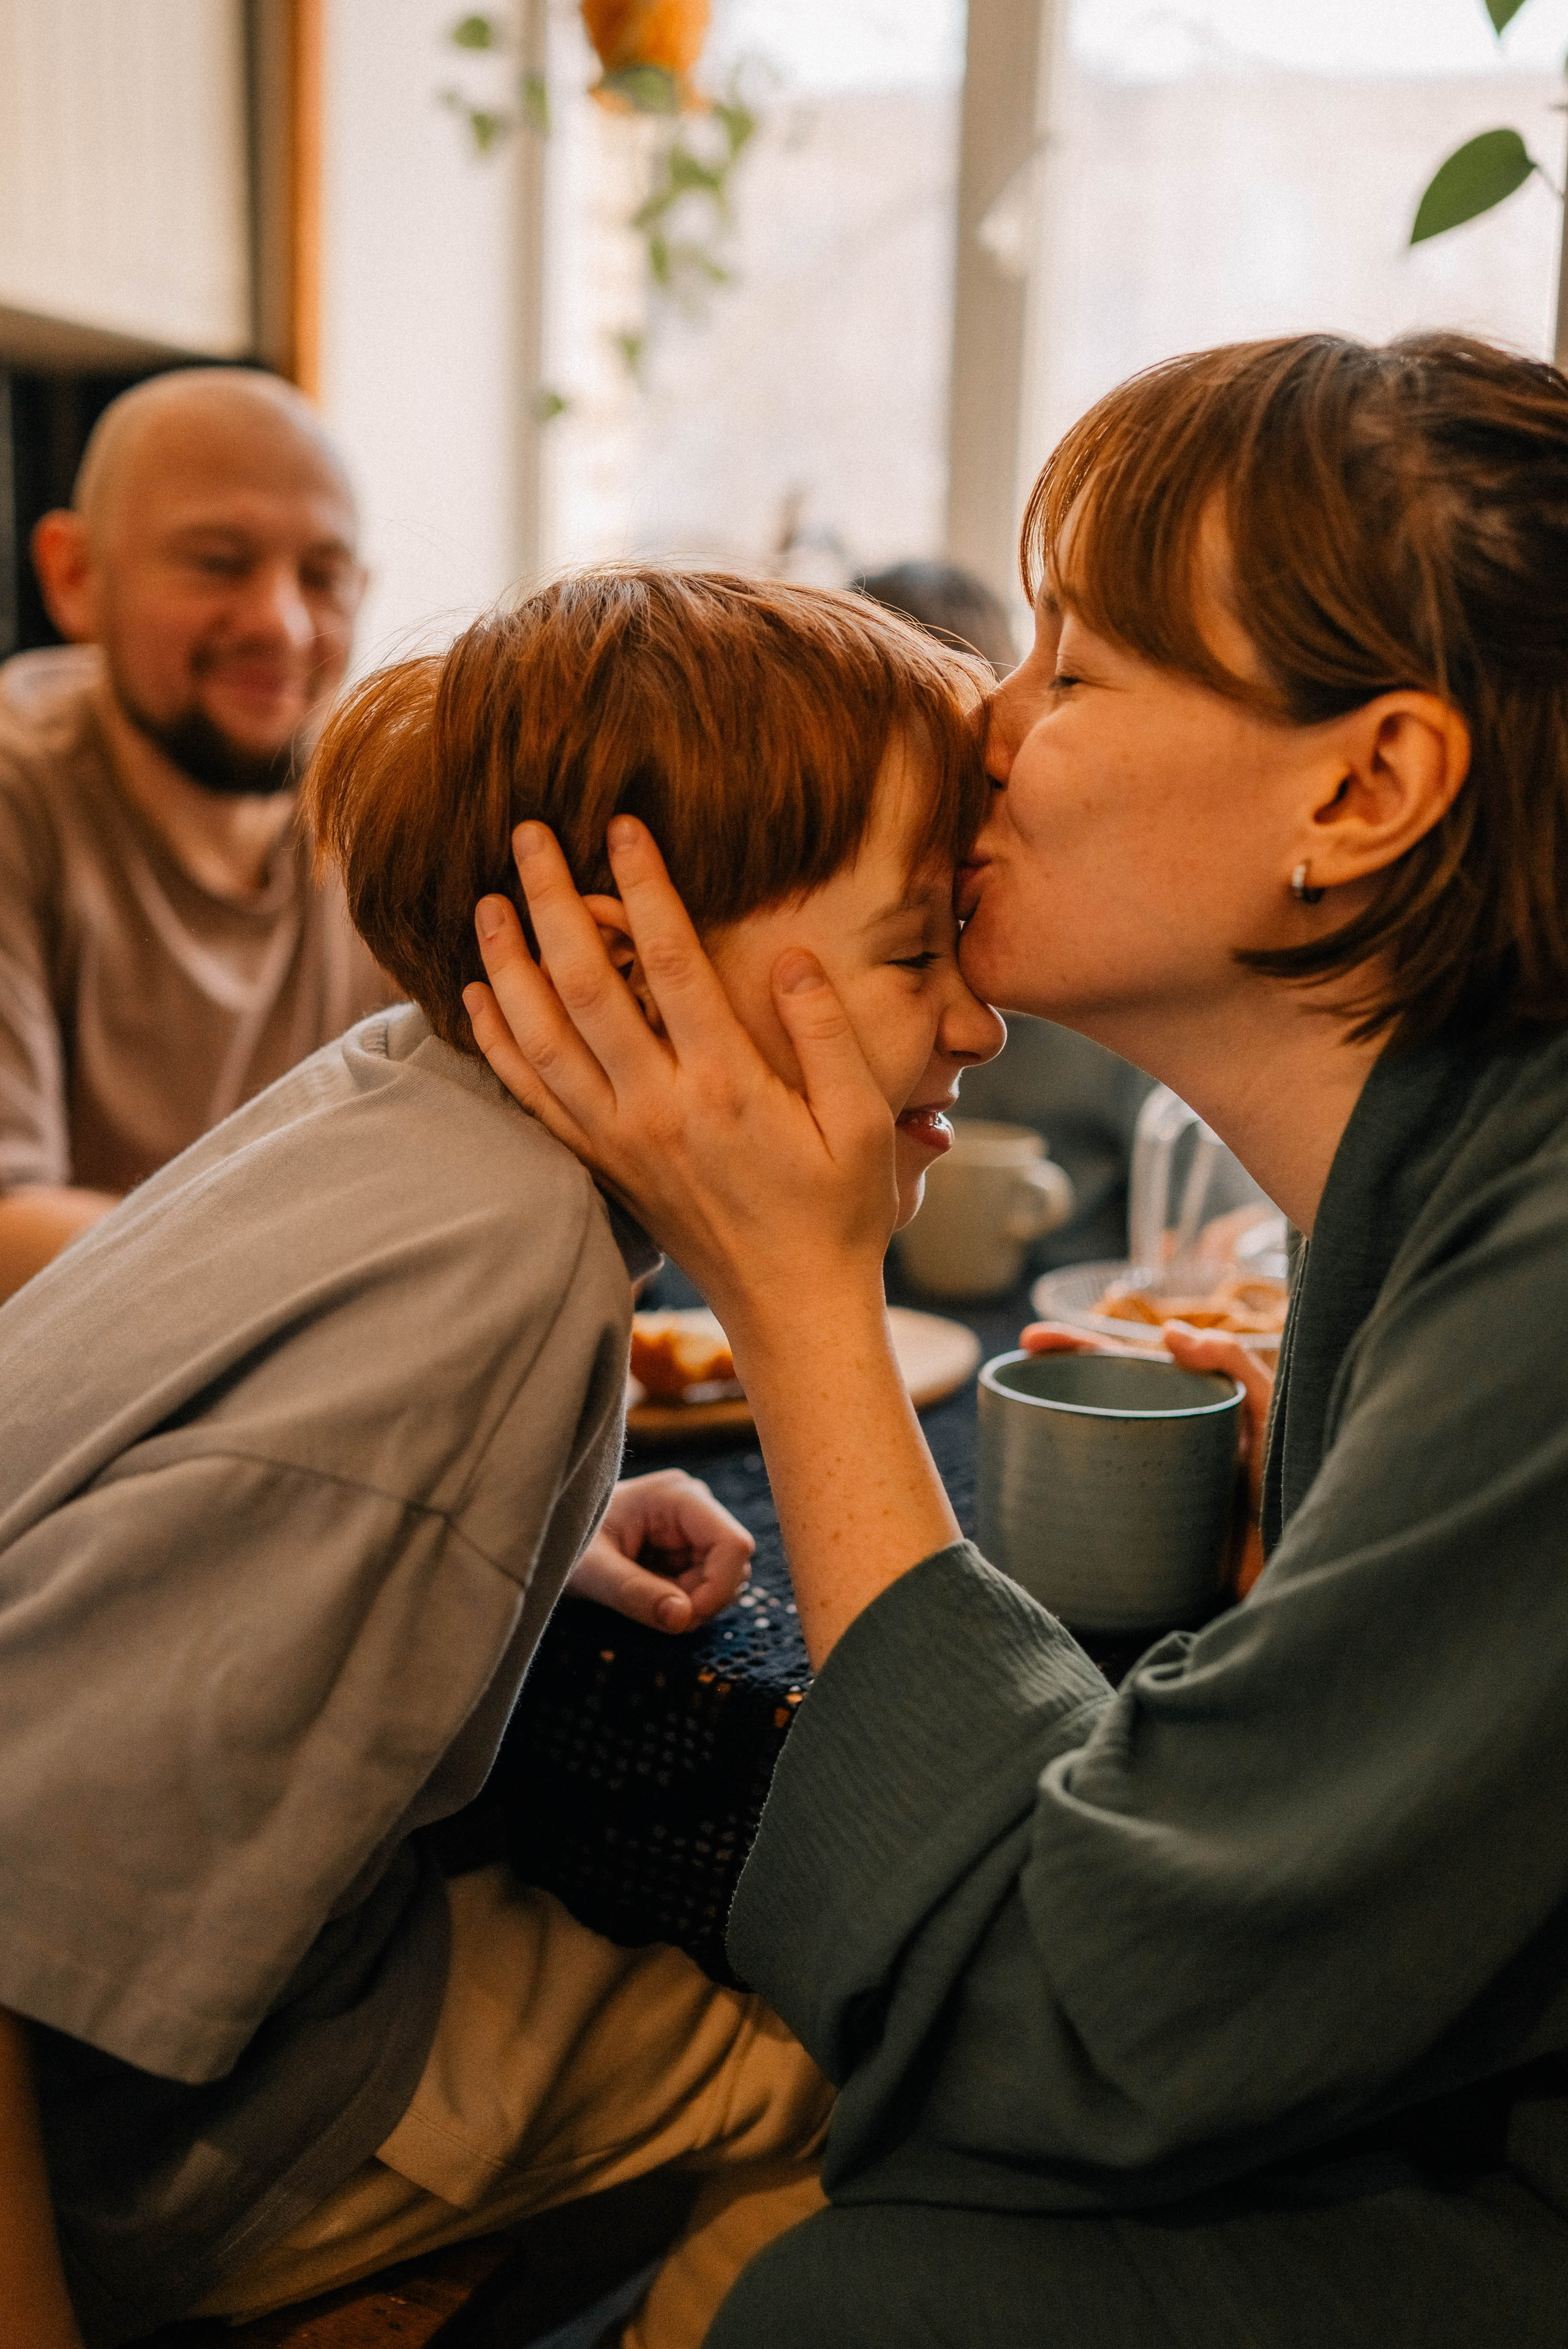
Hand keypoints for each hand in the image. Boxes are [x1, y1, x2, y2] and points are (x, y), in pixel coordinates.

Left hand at [461, 818, 897, 1341]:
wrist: (793, 1308)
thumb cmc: (839, 1212)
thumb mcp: (864, 1123)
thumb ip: (827, 1035)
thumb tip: (791, 955)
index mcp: (728, 1086)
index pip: (674, 962)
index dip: (644, 886)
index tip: (622, 825)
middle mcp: (659, 1108)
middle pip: (587, 986)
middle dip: (553, 903)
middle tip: (526, 832)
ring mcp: (620, 1140)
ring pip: (542, 1039)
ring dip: (509, 965)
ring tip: (487, 900)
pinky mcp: (603, 1165)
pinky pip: (533, 1097)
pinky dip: (498, 1044)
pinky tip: (478, 996)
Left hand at [566, 1470, 754, 1632]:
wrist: (549, 1535)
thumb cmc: (565, 1543)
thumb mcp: (591, 1571)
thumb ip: (633, 1592)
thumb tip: (683, 1619)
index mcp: (678, 1497)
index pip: (733, 1544)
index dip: (719, 1588)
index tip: (683, 1618)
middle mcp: (695, 1506)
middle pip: (731, 1566)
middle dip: (701, 1600)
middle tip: (654, 1613)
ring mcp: (693, 1527)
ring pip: (723, 1580)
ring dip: (691, 1604)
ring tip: (644, 1599)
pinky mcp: (687, 1547)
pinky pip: (705, 1586)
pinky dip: (683, 1603)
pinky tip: (650, 1595)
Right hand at [1020, 1319, 1273, 1596]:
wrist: (1300, 1566)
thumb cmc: (1295, 1483)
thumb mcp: (1271, 1412)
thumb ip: (1234, 1364)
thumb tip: (1170, 1332)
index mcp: (1184, 1406)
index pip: (1122, 1366)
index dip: (1076, 1348)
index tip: (1031, 1339)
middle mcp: (1159, 1440)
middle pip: (1093, 1402)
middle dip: (1049, 1385)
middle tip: (1012, 1379)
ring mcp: (1146, 1485)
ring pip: (1086, 1451)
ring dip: (1048, 1441)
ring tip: (1013, 1433)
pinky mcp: (1140, 1532)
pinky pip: (1092, 1508)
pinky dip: (1058, 1501)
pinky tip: (1030, 1502)